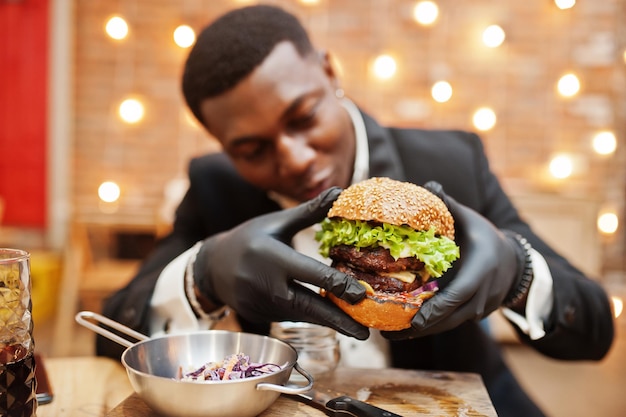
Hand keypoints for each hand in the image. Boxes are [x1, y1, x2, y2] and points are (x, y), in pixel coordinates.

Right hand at [194, 187, 368, 339]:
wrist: (212, 266)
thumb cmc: (250, 238)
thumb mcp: (277, 222)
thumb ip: (309, 212)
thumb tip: (340, 191)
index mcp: (273, 258)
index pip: (311, 274)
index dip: (338, 285)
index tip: (361, 294)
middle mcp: (267, 285)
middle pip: (309, 307)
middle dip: (338, 321)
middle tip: (364, 333)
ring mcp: (262, 304)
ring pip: (302, 316)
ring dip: (329, 322)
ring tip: (356, 329)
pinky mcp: (261, 315)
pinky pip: (291, 318)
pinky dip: (311, 319)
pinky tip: (332, 321)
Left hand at [383, 181, 521, 338]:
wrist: (514, 264)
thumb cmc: (486, 238)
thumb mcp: (471, 220)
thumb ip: (450, 206)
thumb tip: (429, 186)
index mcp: (481, 271)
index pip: (458, 295)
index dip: (436, 309)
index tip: (414, 319)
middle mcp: (481, 295)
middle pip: (449, 318)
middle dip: (419, 327)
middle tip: (389, 332)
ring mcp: (479, 309)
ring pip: (448, 325)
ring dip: (421, 331)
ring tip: (390, 334)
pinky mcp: (473, 315)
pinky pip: (450, 323)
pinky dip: (430, 326)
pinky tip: (405, 327)